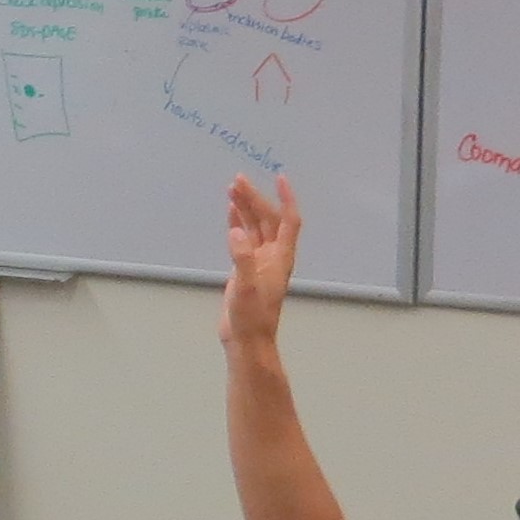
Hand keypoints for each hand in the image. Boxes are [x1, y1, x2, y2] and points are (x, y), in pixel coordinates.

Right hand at [219, 174, 298, 350]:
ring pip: (255, 227)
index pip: (288, 220)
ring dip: (245, 208)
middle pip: (267, 219)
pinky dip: (238, 224)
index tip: (279, 178)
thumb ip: (242, 258)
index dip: (285, 198)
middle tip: (238, 181)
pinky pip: (244, 239)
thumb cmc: (252, 318)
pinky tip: (231, 213)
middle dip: (255, 198)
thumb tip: (236, 231)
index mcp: (280, 257)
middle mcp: (272, 255)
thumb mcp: (247, 287)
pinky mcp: (245, 269)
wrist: (247, 340)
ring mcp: (259, 262)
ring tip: (232, 189)